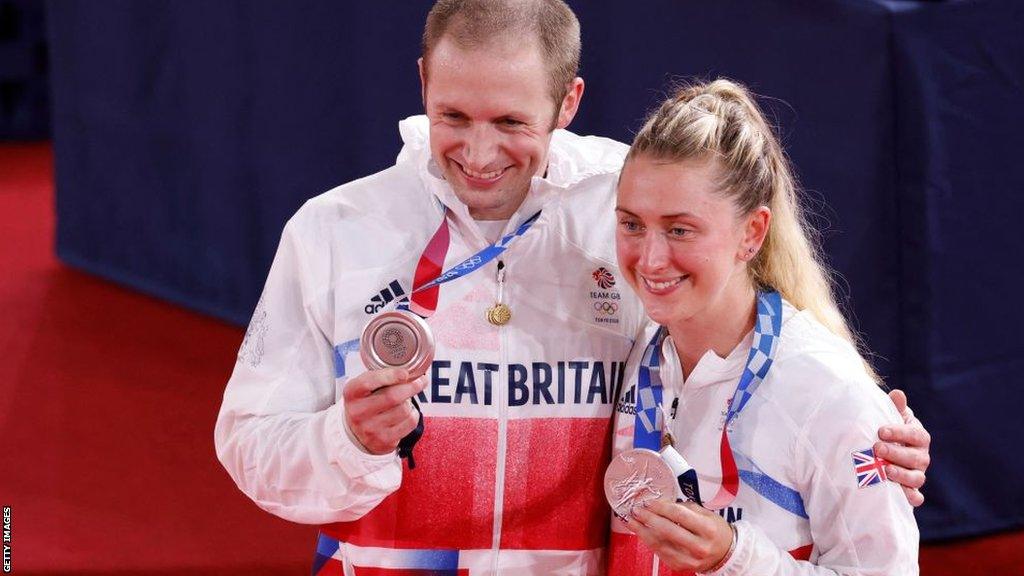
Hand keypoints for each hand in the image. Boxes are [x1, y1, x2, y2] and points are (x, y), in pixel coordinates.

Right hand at [343, 368, 427, 454]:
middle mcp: (358, 412)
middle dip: (411, 386)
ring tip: (406, 401)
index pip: (369, 382)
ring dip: (410, 402)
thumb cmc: (364, 404)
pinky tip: (408, 413)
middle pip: (392, 396)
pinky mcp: (384, 440)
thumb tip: (407, 373)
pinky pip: (409, 423)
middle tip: (421, 381)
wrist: (356, 433)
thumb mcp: (363, 388)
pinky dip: (413, 415)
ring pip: (404, 410)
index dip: (390, 376)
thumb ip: (380, 377)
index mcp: (352, 394)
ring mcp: (370, 429)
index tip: (404, 373)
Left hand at [628, 500, 733, 572]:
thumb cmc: (714, 530)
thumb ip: (684, 508)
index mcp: (707, 529)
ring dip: (643, 532)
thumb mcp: (705, 514)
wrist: (725, 553)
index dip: (661, 508)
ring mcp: (690, 559)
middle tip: (636, 510)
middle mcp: (699, 546)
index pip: (679, 515)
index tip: (649, 502)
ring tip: (632, 521)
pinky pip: (660, 553)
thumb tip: (660, 503)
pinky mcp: (681, 566)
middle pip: (667, 531)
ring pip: (660, 544)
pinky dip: (649, 542)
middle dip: (648, 519)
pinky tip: (642, 533)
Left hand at [874, 389, 930, 505]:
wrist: (885, 450)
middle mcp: (921, 457)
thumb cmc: (887, 431)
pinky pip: (916, 497)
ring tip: (885, 470)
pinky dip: (911, 497)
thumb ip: (895, 407)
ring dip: (901, 475)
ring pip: (916, 478)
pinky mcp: (911, 490)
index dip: (899, 432)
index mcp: (919, 436)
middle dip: (896, 453)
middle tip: (877, 448)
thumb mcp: (891, 417)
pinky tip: (902, 496)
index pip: (914, 434)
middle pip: (915, 458)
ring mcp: (917, 474)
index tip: (880, 431)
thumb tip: (897, 394)